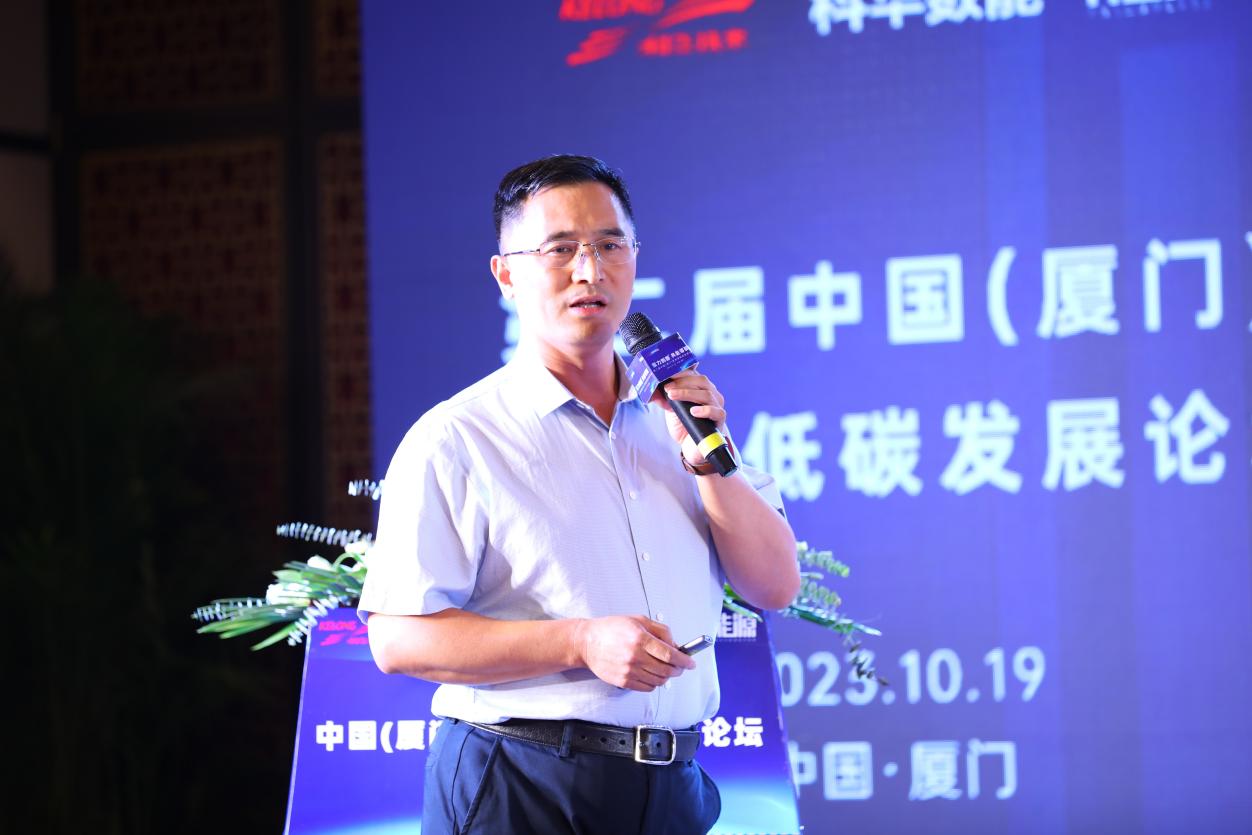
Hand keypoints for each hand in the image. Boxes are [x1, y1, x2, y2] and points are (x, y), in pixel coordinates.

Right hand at [576, 615, 696, 691]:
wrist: (587, 642)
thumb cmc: (612, 629)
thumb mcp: (638, 620)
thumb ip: (660, 631)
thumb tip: (675, 645)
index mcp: (640, 638)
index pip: (669, 654)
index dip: (684, 660)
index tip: (691, 663)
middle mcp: (635, 656)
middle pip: (666, 670)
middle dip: (678, 669)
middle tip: (680, 666)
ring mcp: (628, 670)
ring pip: (658, 681)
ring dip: (666, 676)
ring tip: (665, 669)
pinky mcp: (623, 681)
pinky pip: (647, 687)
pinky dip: (654, 683)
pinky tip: (652, 674)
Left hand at [651, 370, 727, 464]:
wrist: (691, 447)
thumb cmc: (684, 425)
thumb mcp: (671, 410)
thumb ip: (664, 400)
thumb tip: (652, 392)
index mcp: (701, 389)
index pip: (694, 375)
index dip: (681, 372)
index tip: (667, 374)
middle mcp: (712, 394)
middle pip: (702, 381)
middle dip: (683, 382)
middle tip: (668, 388)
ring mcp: (717, 406)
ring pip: (707, 394)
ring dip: (687, 393)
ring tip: (673, 396)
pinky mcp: (720, 420)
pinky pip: (716, 412)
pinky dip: (704, 410)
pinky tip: (693, 411)